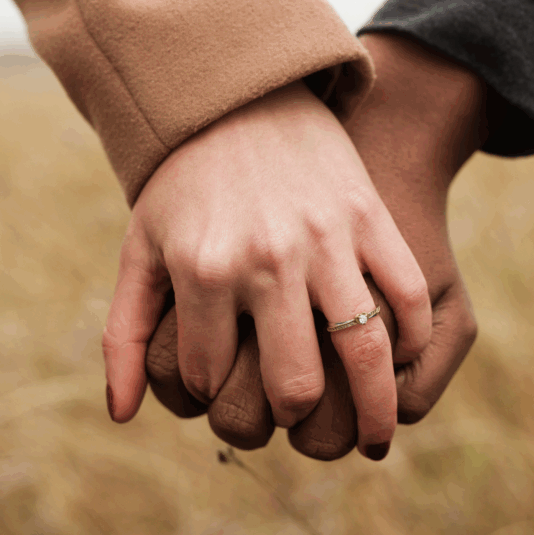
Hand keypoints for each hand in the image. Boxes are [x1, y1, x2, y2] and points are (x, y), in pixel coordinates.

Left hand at [102, 80, 431, 456]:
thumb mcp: (139, 250)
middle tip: (295, 416)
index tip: (223, 384)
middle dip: (291, 418)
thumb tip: (122, 416)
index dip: (215, 395)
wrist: (238, 93)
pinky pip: (407, 295)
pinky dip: (411, 340)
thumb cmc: (182, 182)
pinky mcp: (368, 218)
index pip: (213, 380)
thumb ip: (125, 335)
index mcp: (204, 270)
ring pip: (365, 352)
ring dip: (375, 412)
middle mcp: (268, 260)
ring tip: (376, 441)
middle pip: (295, 387)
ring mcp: (327, 239)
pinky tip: (399, 361)